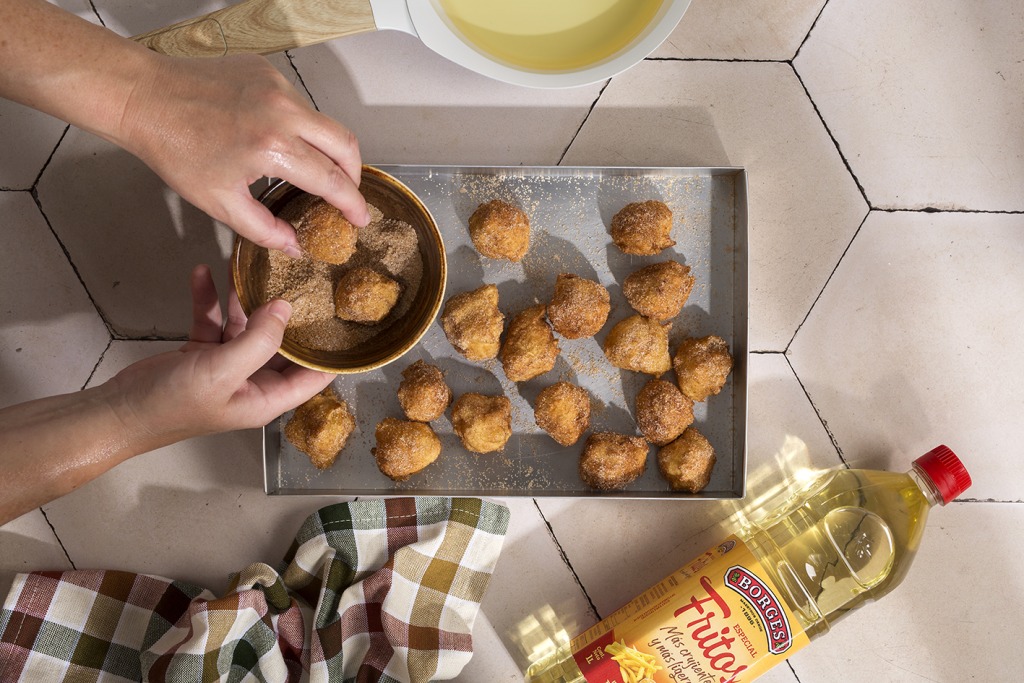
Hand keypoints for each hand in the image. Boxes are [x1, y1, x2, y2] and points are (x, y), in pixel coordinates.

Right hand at [108, 265, 334, 441]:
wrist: (119, 410)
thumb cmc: (173, 403)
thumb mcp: (223, 370)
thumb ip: (258, 340)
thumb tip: (286, 308)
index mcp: (267, 397)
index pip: (313, 376)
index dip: (330, 351)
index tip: (343, 318)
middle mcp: (253, 382)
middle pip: (282, 344)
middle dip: (288, 313)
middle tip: (299, 277)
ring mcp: (228, 367)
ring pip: (247, 326)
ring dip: (245, 298)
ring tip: (250, 265)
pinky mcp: (203, 354)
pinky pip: (215, 322)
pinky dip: (210, 300)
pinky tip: (203, 273)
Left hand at [117, 54, 370, 256]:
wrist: (145, 97)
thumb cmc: (176, 151)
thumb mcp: (219, 202)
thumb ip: (264, 229)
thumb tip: (295, 247)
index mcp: (273, 148)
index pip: (331, 179)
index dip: (352, 203)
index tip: (360, 218)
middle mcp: (283, 111)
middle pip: (345, 143)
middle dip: (354, 172)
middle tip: (347, 193)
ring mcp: (277, 86)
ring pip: (323, 121)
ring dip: (327, 148)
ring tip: (313, 169)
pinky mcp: (268, 72)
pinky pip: (299, 103)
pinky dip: (300, 125)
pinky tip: (280, 139)